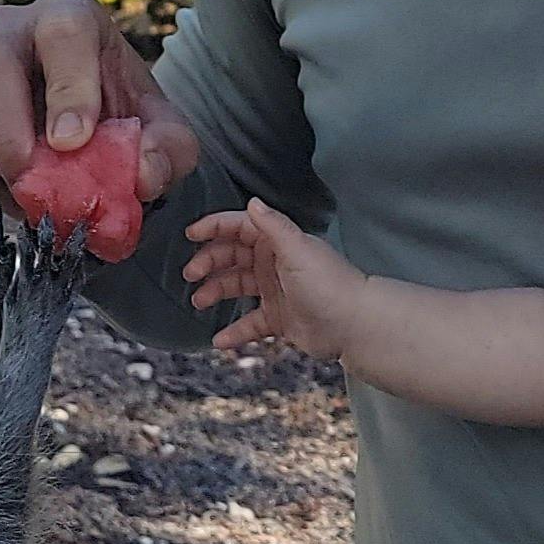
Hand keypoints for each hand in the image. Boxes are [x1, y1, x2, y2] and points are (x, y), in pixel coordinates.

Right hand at [0, 0, 201, 205]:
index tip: (74, 143)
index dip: (68, 88)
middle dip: (11, 132)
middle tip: (36, 181)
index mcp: (68, 15)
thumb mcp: (161, 130)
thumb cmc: (119, 114)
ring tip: (41, 189)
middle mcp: (9, 28)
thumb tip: (144, 177)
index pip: (63, 33)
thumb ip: (169, 149)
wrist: (79, 126)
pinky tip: (14, 183)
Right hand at [181, 199, 365, 357]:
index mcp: (278, 243)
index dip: (215, 228)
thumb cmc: (328, 284)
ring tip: (198, 302)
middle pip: (233, 257)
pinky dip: (234, 331)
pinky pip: (250, 324)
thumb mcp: (297, 249)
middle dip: (209, 262)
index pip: (240, 228)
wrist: (353, 324)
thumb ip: (273, 226)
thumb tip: (253, 203)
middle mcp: (274, 264)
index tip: (191, 234)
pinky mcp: (279, 319)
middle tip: (191, 274)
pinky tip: (219, 340)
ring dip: (215, 292)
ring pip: (237, 287)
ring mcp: (275, 291)